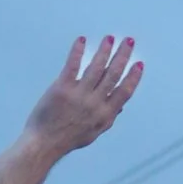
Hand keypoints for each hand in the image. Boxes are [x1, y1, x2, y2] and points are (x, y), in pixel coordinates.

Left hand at [25, 34, 142, 157]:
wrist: (44, 144)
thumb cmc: (67, 139)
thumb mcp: (93, 132)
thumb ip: (108, 117)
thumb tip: (121, 106)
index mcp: (105, 114)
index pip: (124, 92)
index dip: (133, 77)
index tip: (139, 64)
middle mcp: (94, 103)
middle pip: (113, 74)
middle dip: (122, 56)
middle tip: (128, 41)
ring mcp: (78, 95)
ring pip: (96, 67)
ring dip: (104, 51)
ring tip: (109, 39)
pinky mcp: (61, 89)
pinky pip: (72, 66)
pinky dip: (77, 51)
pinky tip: (82, 40)